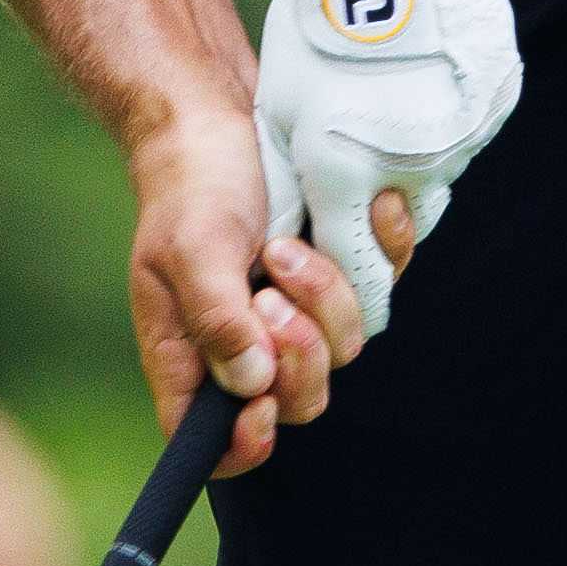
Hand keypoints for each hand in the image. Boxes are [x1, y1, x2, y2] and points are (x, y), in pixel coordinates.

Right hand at [125, 101, 356, 472]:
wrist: (222, 118)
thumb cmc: (189, 186)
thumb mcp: (189, 249)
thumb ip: (216, 317)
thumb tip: (253, 382)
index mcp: (192, 356)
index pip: (212, 441)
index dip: (243, 447)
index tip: (262, 407)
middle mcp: (248, 347)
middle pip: (298, 401)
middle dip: (298, 352)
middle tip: (270, 292)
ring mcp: (300, 314)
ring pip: (342, 349)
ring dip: (324, 298)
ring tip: (286, 246)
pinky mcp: (340, 278)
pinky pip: (378, 291)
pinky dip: (373, 256)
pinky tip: (348, 221)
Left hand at [252, 0, 520, 337]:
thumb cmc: (315, 24)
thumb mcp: (282, 108)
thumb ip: (296, 181)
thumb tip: (302, 236)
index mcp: (345, 174)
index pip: (358, 275)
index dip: (348, 286)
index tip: (341, 283)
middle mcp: (411, 169)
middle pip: (403, 233)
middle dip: (379, 219)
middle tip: (359, 165)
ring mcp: (460, 138)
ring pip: (437, 182)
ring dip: (413, 166)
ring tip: (386, 103)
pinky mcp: (493, 106)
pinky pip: (465, 138)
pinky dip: (443, 123)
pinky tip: (420, 79)